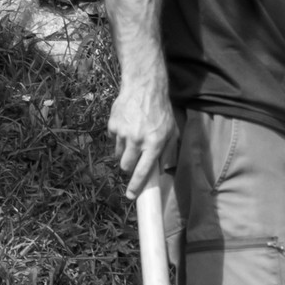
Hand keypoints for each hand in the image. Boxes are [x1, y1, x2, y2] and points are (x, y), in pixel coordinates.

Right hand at [107, 83, 176, 198]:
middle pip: (126, 166)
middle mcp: (137, 140)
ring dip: (124, 152)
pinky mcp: (112, 125)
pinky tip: (128, 126)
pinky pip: (113, 140)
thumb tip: (162, 170)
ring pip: (118, 154)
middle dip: (129, 167)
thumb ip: (167, 151)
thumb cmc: (161, 111)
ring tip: (133, 138)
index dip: (136, 186)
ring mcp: (123, 133)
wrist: (144, 88)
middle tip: (135, 159)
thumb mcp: (172, 131)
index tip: (131, 196)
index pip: (143, 171)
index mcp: (154, 143)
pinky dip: (119, 138)